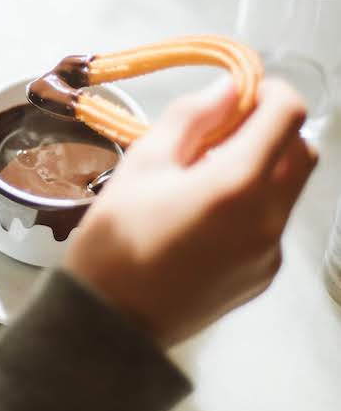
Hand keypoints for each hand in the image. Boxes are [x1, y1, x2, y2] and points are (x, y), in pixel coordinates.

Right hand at [63, 78, 317, 346]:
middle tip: (221, 133)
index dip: (268, 92)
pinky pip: (272, 223)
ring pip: (289, 188)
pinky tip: (205, 218)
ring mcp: (271, 251)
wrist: (109, 323)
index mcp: (238, 183)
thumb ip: (192, 117)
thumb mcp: (143, 163)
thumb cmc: (116, 238)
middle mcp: (268, 217)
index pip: (289, 114)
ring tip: (205, 178)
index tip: (238, 95)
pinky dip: (253, 205)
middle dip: (271, 130)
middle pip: (301, 151)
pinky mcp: (264, 275)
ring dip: (263, 167)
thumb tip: (229, 87)